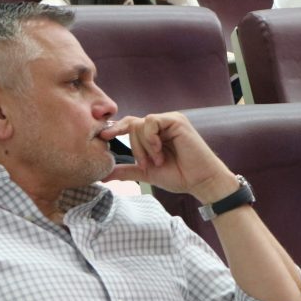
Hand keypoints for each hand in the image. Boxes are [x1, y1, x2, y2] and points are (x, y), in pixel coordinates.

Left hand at [101, 113, 236, 202]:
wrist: (199, 181)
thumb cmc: (179, 176)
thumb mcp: (146, 173)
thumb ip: (126, 170)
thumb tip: (103, 175)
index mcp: (153, 134)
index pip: (128, 125)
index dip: (115, 129)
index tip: (102, 136)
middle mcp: (160, 125)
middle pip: (131, 125)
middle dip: (134, 148)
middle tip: (145, 164)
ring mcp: (168, 121)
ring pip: (139, 124)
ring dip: (144, 146)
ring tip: (158, 160)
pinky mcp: (176, 120)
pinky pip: (151, 121)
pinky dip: (151, 138)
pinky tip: (161, 150)